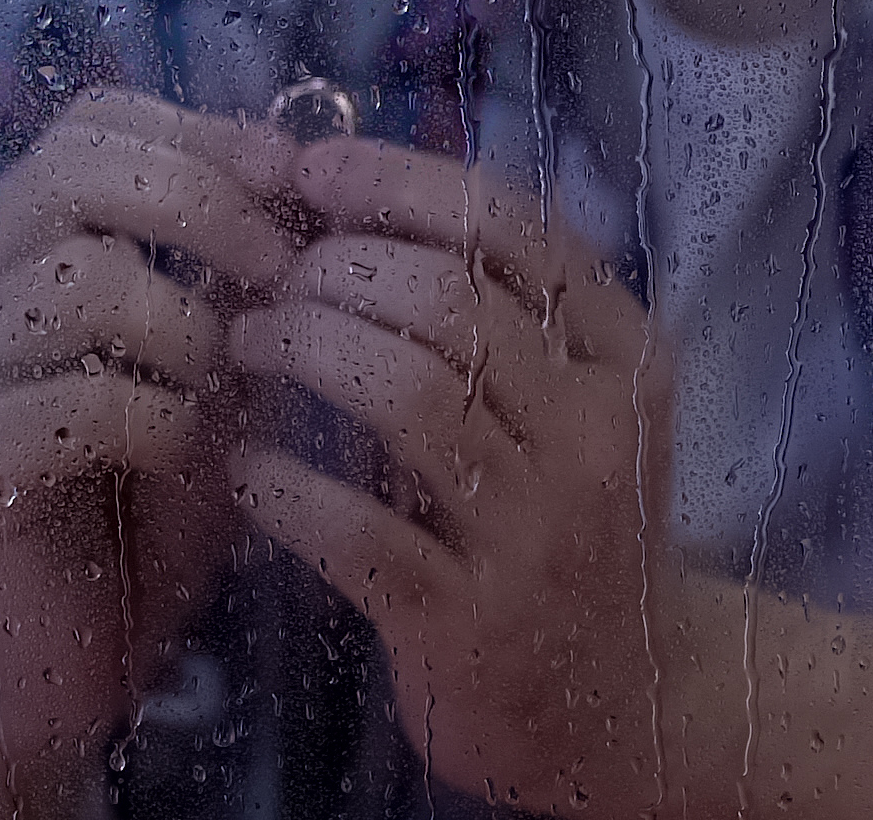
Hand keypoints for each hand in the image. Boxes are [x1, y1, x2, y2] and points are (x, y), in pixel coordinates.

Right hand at [0, 88, 301, 797]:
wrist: (59, 653)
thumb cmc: (147, 496)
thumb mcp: (217, 360)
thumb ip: (243, 271)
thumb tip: (314, 168)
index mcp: (25, 241)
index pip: (95, 121)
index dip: (205, 132)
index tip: (295, 176)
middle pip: (76, 171)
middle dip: (205, 204)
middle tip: (283, 268)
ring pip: (80, 276)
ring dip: (188, 323)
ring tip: (227, 382)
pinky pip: (74, 401)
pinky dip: (159, 418)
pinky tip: (191, 455)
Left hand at [226, 137, 733, 819]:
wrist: (625, 702)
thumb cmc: (567, 520)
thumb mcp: (573, 400)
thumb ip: (491, 302)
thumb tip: (346, 180)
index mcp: (628, 358)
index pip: (512, 227)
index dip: (398, 181)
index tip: (309, 170)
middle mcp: (597, 438)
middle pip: (449, 302)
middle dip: (334, 269)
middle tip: (265, 275)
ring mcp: (539, 534)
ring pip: (406, 395)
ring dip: (303, 350)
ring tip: (246, 343)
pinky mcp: (469, 623)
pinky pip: (355, 528)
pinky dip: (282, 486)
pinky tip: (244, 469)